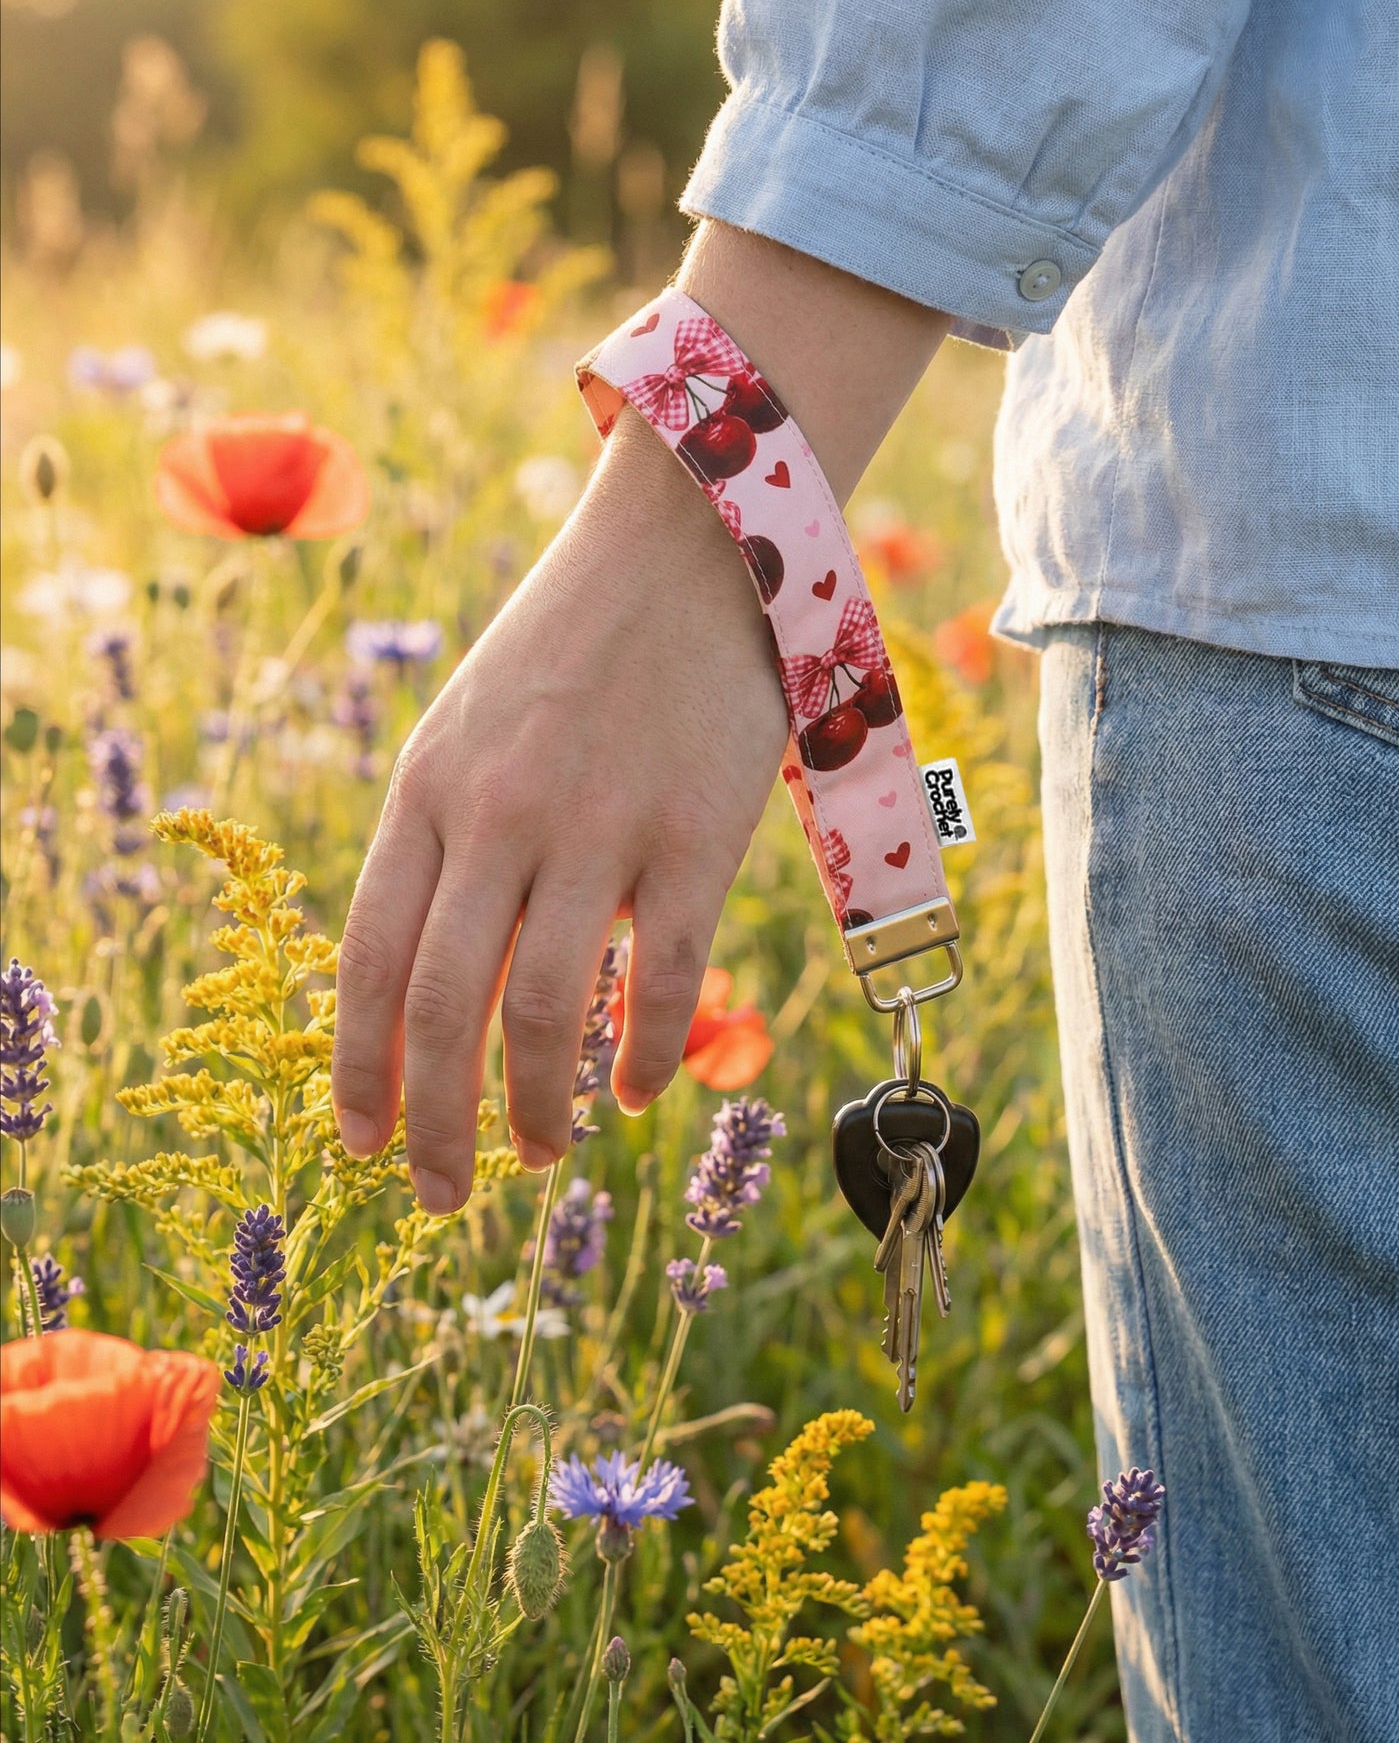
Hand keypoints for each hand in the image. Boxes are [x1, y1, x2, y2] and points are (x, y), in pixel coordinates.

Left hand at [331, 410, 788, 1210]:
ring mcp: (599, 825)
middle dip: (434, 1123)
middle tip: (440, 1196)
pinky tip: (633, 1098)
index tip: (359, 1146)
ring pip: (547, 1010)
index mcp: (428, 790)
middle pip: (445, 1006)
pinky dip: (642, 1055)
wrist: (686, 547)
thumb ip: (442, 845)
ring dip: (536, 1108)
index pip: (370, 959)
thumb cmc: (570, 649)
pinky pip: (660, 977)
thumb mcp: (468, 730)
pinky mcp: (696, 833)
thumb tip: (428, 987)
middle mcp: (499, 814)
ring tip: (541, 1158)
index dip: (358, 1068)